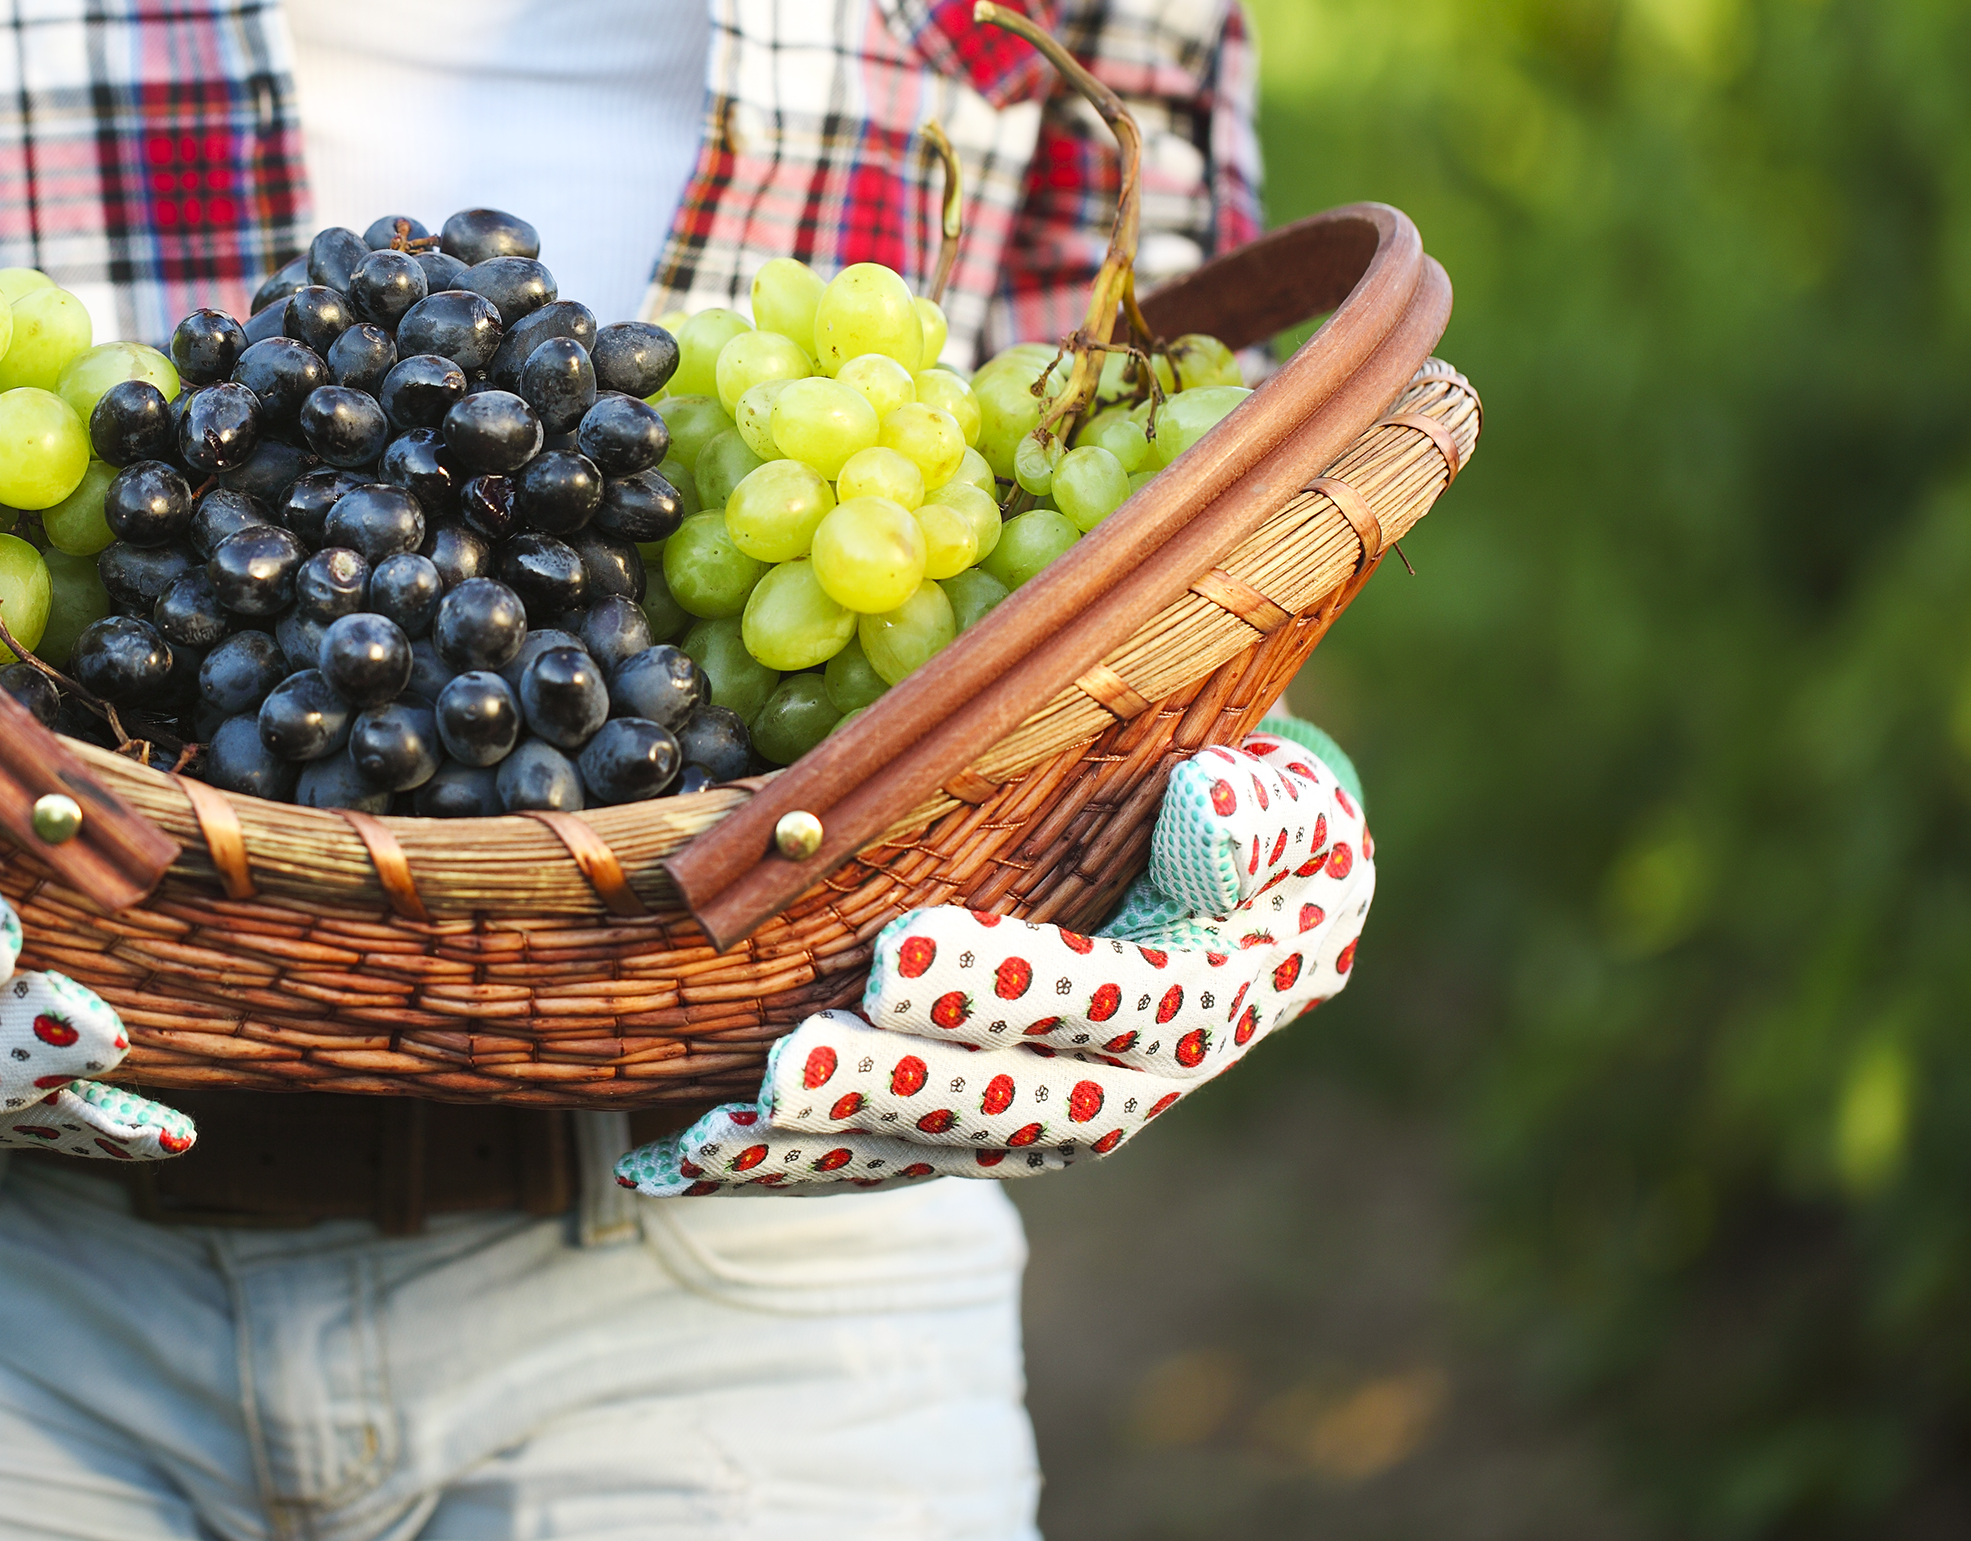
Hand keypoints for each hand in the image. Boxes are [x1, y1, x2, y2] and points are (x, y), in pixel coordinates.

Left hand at [619, 720, 1371, 1195]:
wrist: (1243, 915)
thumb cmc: (1254, 832)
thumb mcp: (1294, 808)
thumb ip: (1263, 814)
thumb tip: (1208, 802)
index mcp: (1199, 1005)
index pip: (1111, 1005)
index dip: (1011, 988)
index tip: (905, 957)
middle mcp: (1117, 1092)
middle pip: (1001, 1102)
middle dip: (890, 1089)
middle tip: (791, 1064)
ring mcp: (1033, 1126)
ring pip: (923, 1151)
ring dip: (818, 1149)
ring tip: (717, 1130)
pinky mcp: (964, 1135)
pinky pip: (870, 1162)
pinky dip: (775, 1168)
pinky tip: (676, 1159)